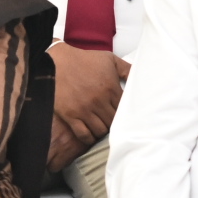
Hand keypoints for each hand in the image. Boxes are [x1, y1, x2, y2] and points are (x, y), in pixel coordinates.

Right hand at [49, 42, 127, 165]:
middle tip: (114, 124)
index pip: (125, 110)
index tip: (125, 116)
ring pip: (101, 131)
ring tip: (102, 128)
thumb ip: (127, 69)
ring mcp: (84, 109)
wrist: (56, 62)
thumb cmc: (84, 60)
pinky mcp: (71, 115)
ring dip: (103, 131)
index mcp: (111, 88)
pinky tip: (91, 134)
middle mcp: (99, 101)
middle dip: (115, 124)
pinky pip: (84, 134)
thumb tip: (140, 76)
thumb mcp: (109, 59)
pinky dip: (89, 138)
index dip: (126, 114)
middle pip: (114, 122)